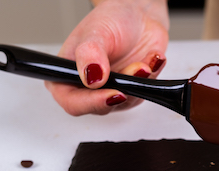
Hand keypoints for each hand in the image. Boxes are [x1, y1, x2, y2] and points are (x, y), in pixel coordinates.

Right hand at [46, 0, 169, 115]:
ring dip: (139, 81)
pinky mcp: (132, 91)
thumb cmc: (111, 20)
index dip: (92, 103)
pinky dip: (151, 76)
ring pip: (126, 102)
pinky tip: (151, 58)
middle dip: (122, 89)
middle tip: (136, 70)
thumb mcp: (95, 32)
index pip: (72, 103)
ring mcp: (111, 90)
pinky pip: (145, 93)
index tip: (113, 93)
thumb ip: (90, 55)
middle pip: (101, 107)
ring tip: (143, 61)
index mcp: (67, 75)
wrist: (138, 15)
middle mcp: (88, 88)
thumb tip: (92, 78)